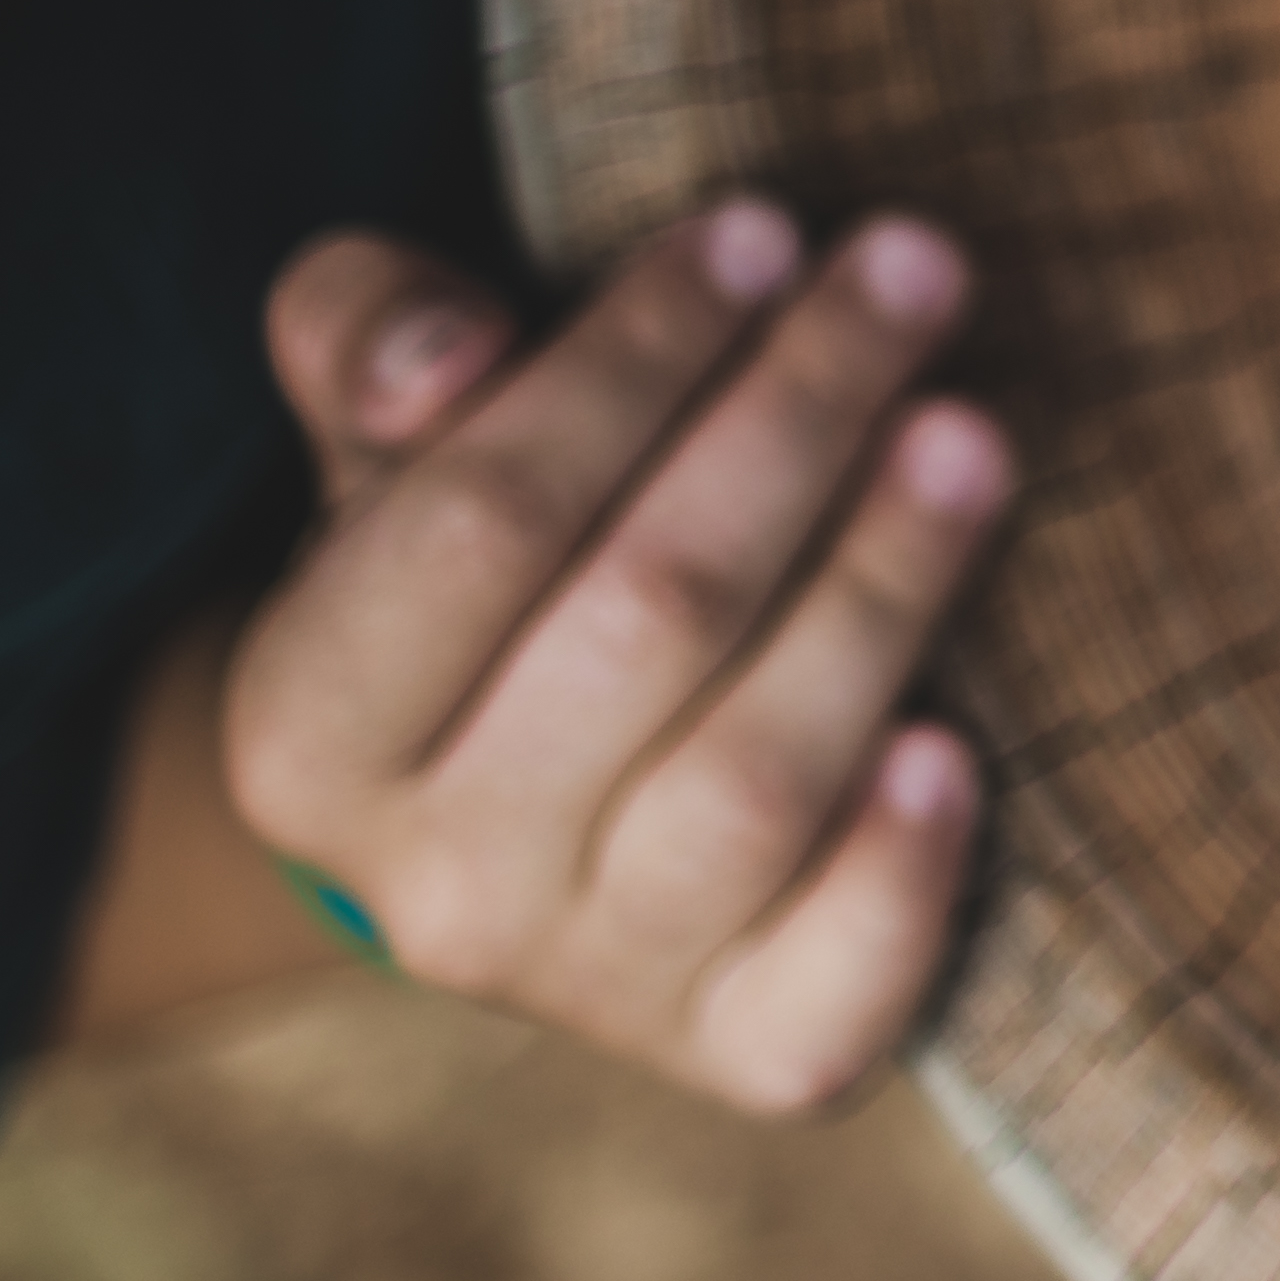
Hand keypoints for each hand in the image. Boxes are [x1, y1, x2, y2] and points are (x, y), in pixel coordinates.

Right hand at [220, 202, 1008, 1115]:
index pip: (480, 516)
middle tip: (918, 272)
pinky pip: (828, 992)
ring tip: (974, 433)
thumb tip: (450, 350)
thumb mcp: (387, 450)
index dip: (632, 360)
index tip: (764, 227)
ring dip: (881, 588)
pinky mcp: (742, 1053)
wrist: (528, 834)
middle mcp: (429, 886)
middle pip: (647, 620)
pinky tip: (958, 747)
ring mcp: (590, 985)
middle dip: (797, 420)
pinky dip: (901, 875)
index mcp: (305, 734)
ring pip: (755, 777)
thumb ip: (370, 341)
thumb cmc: (487, 578)